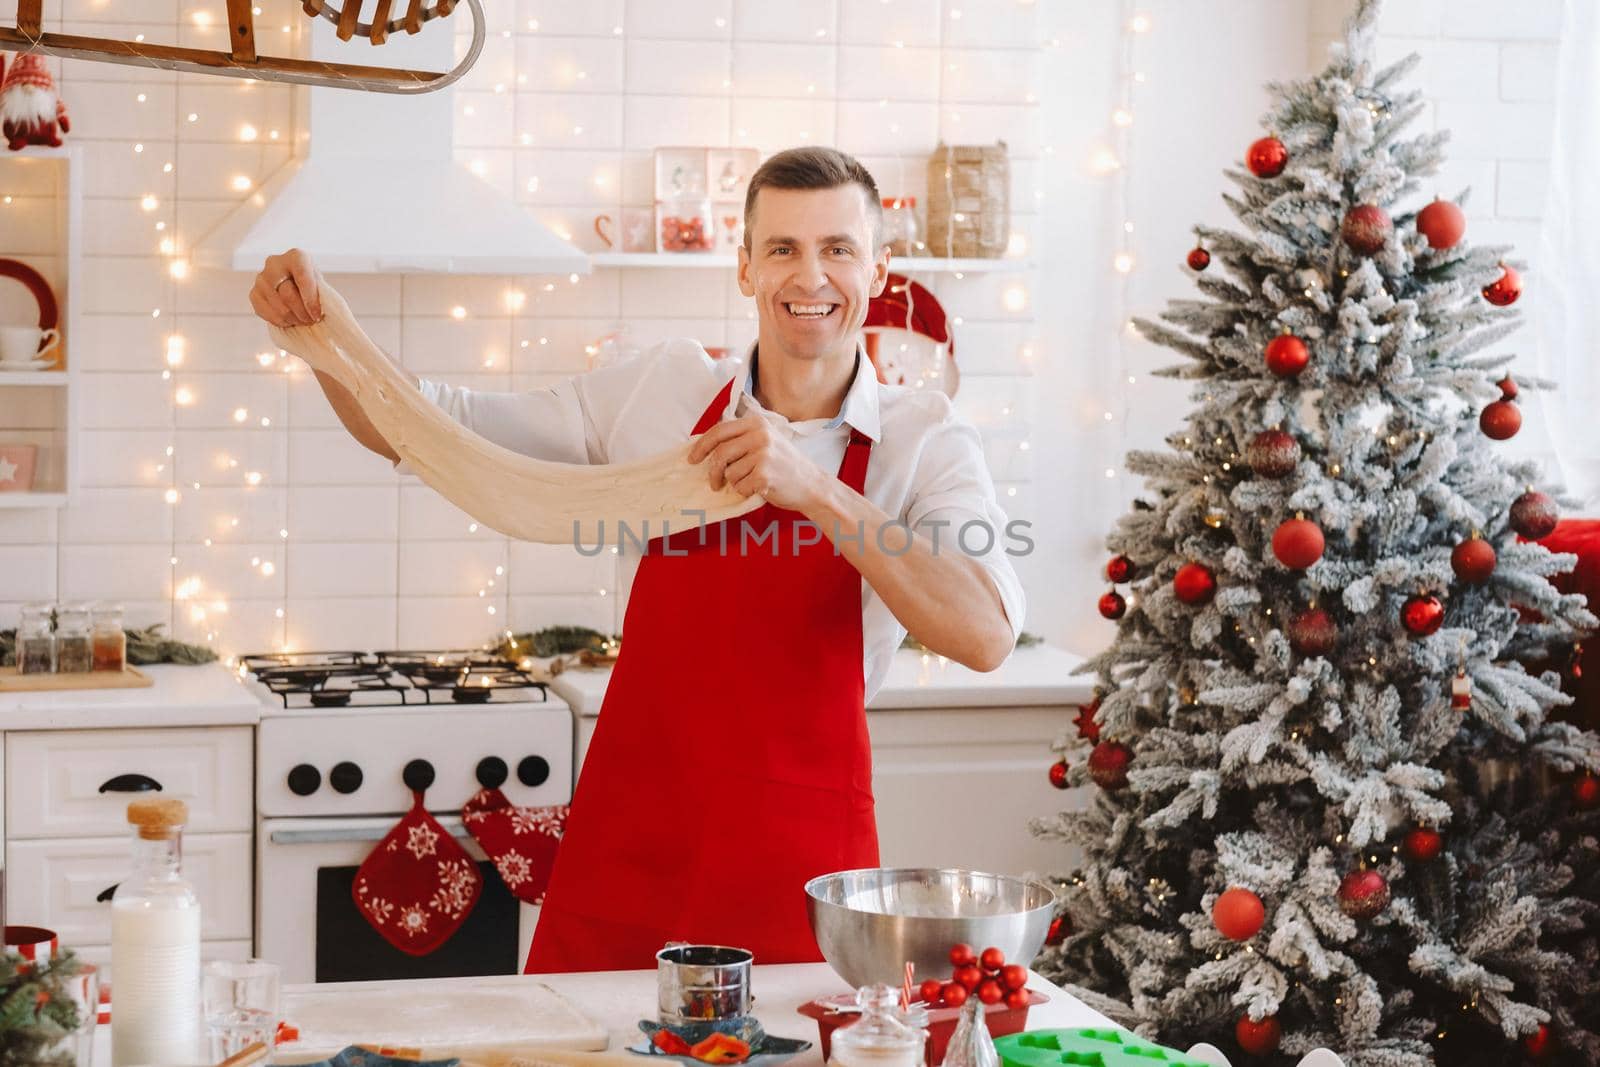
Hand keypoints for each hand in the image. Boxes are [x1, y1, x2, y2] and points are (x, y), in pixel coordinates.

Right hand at [249, 248, 322, 327]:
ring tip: (303, 320)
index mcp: (296, 256)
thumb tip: (316, 312)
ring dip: (294, 319)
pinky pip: (268, 314)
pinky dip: (282, 322)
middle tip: (312, 320)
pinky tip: (290, 320)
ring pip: (279, 307)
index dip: (310, 299)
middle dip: (303, 312)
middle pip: (288, 294)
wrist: (296, 287)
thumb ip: (320, 294)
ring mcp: (261, 278)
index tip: (317, 315)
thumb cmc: (313, 286)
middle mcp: (274, 263)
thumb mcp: (321, 285)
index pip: (302, 276)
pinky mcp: (254, 294)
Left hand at [687, 415, 826, 511]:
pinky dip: (745, 491)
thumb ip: (740, 439)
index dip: (702, 445)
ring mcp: (763, 454)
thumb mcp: (765, 441)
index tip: (693, 458)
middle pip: (720, 453)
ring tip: (751, 481)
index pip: (719, 431)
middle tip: (713, 483)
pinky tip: (759, 487)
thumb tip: (704, 446)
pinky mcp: (764, 473)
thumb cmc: (784, 465)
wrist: (811, 484)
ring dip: (735, 482)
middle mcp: (760, 435)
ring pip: (729, 472)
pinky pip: (740, 486)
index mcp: (757, 423)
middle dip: (712, 471)